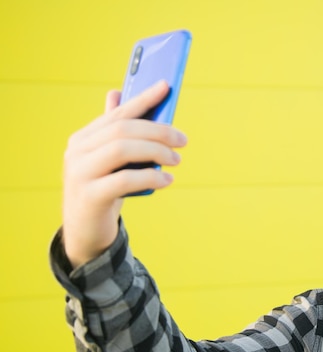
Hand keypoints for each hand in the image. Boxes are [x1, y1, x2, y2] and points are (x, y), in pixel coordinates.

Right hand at [62, 80, 187, 267]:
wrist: (85, 232)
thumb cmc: (103, 191)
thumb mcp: (110, 161)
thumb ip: (115, 133)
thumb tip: (118, 95)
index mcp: (84, 138)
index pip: (118, 113)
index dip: (143, 98)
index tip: (166, 85)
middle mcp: (78, 151)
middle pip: (122, 130)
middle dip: (158, 131)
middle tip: (182, 140)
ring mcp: (80, 173)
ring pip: (122, 149)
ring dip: (156, 151)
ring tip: (176, 159)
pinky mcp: (90, 196)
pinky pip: (124, 180)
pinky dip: (150, 177)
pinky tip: (167, 180)